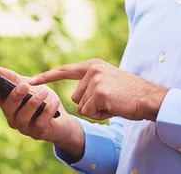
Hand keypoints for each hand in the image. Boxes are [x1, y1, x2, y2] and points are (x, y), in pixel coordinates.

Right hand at [0, 67, 84, 157]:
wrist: (60, 118)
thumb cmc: (42, 99)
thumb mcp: (30, 85)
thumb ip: (15, 79)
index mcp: (8, 104)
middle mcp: (12, 117)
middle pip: (8, 108)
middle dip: (15, 96)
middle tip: (24, 85)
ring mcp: (24, 127)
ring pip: (22, 117)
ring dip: (33, 103)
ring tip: (44, 91)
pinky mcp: (37, 133)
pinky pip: (39, 123)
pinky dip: (48, 111)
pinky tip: (54, 101)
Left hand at [29, 59, 168, 121]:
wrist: (148, 97)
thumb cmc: (129, 94)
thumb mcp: (108, 81)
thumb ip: (91, 83)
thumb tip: (75, 98)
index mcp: (93, 65)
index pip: (65, 71)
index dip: (47, 77)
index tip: (32, 81)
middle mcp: (92, 70)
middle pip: (75, 97)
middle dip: (89, 104)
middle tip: (109, 100)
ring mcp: (96, 80)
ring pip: (82, 106)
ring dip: (96, 110)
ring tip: (113, 102)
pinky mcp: (100, 93)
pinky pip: (90, 112)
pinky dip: (101, 114)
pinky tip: (113, 107)